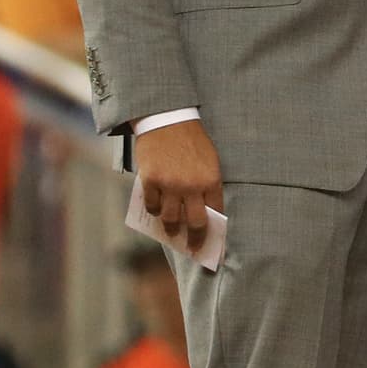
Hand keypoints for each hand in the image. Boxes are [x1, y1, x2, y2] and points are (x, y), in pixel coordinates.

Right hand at [135, 119, 223, 252]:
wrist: (167, 119)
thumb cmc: (192, 141)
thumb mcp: (210, 160)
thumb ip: (207, 185)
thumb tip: (203, 213)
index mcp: (211, 180)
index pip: (215, 213)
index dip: (213, 231)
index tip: (210, 242)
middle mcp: (192, 185)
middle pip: (194, 223)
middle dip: (194, 239)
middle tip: (192, 247)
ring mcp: (170, 184)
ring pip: (170, 219)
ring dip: (171, 228)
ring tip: (172, 231)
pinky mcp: (151, 180)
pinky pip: (152, 206)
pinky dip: (154, 211)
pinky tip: (156, 210)